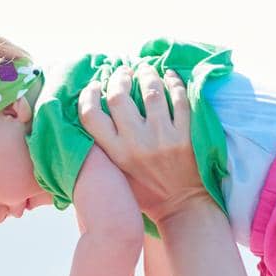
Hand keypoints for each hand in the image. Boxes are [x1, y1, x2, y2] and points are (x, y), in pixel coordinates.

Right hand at [76, 64, 206, 225]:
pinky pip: (179, 99)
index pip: (91, 116)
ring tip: (145, 69)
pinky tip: (169, 76)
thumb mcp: (118, 174)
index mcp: (116, 154)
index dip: (89, 95)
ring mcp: (163, 139)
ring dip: (146, 74)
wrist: (182, 206)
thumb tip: (98, 109)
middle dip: (119, 77)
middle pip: (119, 97)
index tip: (95, 85)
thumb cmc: (147, 192)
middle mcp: (136, 145)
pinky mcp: (186, 136)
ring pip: (151, 91)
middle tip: (123, 72)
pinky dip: (173, 82)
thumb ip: (106, 148)